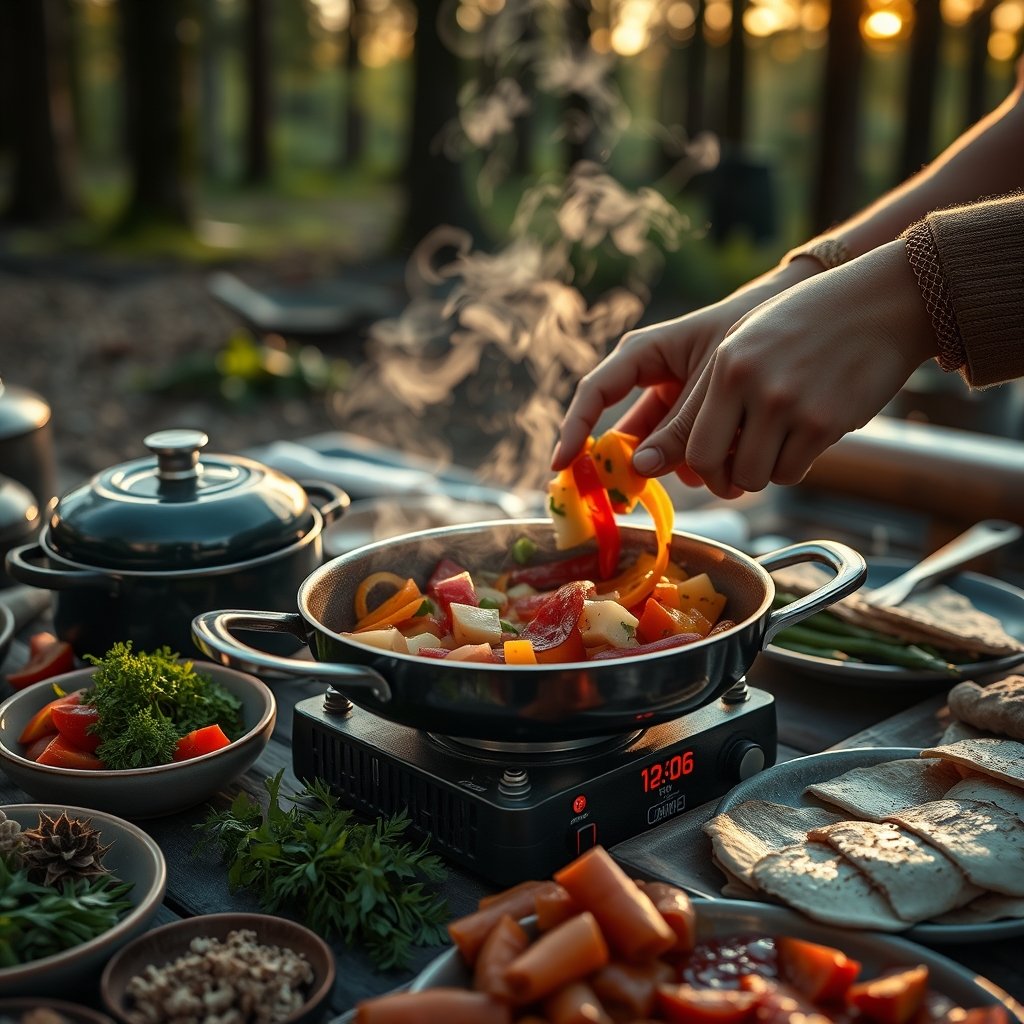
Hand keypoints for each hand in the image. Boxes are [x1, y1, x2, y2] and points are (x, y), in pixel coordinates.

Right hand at [552, 259, 818, 480]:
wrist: (796, 324)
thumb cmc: (752, 332)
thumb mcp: (715, 381)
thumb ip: (681, 425)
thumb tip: (639, 468)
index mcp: (643, 354)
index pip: (595, 393)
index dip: (575, 429)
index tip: (561, 465)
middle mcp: (650, 381)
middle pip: (626, 434)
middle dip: (638, 465)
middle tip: (632, 497)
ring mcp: (672, 404)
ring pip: (660, 451)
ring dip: (683, 469)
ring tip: (720, 472)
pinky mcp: (694, 423)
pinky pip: (687, 455)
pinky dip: (705, 467)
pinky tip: (733, 466)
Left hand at [623, 241, 937, 497]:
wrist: (884, 303)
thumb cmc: (811, 323)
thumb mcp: (751, 338)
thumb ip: (719, 386)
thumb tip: (694, 449)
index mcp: (726, 364)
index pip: (693, 444)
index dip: (702, 466)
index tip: (715, 466)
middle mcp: (751, 385)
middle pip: (716, 469)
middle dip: (726, 479)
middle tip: (740, 469)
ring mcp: (788, 406)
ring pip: (756, 477)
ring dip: (764, 470)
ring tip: (778, 444)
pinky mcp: (824, 423)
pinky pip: (791, 472)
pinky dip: (794, 466)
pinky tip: (804, 440)